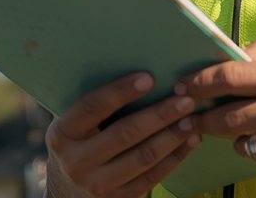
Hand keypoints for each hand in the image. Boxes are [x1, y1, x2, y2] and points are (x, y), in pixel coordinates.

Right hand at [45, 72, 200, 197]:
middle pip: (124, 134)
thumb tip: (138, 70)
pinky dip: (175, 158)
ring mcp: (97, 184)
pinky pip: (152, 177)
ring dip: (172, 137)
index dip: (121, 91)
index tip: (149, 78)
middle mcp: (76, 161)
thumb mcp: (73, 125)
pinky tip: (189, 141)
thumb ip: (95, 105)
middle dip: (159, 114)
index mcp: (62, 134)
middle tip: (185, 99)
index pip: (92, 107)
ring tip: (192, 119)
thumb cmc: (77, 144)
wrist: (66, 192)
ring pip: (142, 157)